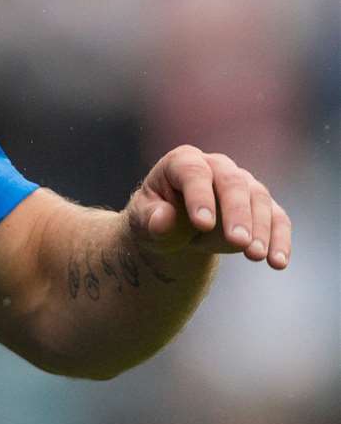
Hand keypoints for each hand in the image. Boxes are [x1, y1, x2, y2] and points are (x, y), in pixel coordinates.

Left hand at [125, 145, 289, 268]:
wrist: (175, 228)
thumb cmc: (156, 218)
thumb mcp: (144, 221)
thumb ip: (152, 220)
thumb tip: (164, 218)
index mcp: (182, 161)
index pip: (193, 172)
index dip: (199, 196)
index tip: (202, 224)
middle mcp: (216, 166)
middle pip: (232, 182)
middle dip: (237, 212)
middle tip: (238, 242)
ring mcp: (243, 183)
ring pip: (258, 198)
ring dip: (260, 228)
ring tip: (254, 255)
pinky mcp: (262, 206)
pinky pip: (277, 218)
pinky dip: (280, 239)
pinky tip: (278, 262)